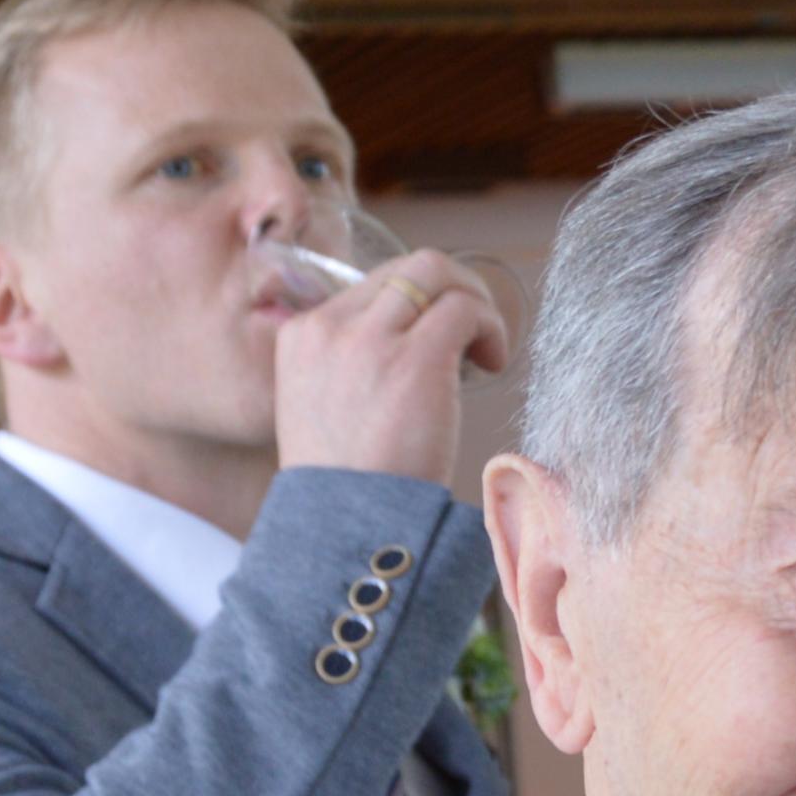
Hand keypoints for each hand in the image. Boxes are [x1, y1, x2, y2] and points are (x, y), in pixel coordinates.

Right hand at [274, 249, 506, 488]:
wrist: (346, 526)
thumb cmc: (346, 485)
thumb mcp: (321, 409)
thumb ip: (347, 367)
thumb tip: (405, 346)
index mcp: (302, 335)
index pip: (371, 286)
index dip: (415, 305)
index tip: (436, 341)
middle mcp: (331, 326)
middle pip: (405, 268)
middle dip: (450, 291)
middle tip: (472, 333)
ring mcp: (370, 339)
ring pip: (436, 271)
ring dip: (474, 301)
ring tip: (485, 346)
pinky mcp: (415, 358)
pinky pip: (465, 309)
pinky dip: (489, 326)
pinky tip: (493, 363)